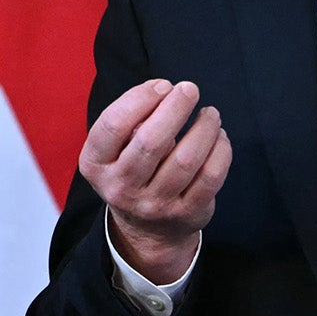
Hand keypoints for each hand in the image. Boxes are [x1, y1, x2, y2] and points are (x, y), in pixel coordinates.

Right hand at [79, 78, 231, 283]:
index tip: (162, 85)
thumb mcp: (113, 150)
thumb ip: (129, 120)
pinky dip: (220, 150)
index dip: (139, 98)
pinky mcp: (186, 214)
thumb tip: (166, 92)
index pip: (113, 125)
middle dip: (175, 108)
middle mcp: (121, 187)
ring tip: (210, 114)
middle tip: (189, 89)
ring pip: (186, 158)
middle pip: (151, 141)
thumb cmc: (131, 171)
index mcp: (96, 164)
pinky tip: (219, 136)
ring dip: (204, 127)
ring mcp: (154, 205)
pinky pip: (210, 177)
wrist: (146, 230)